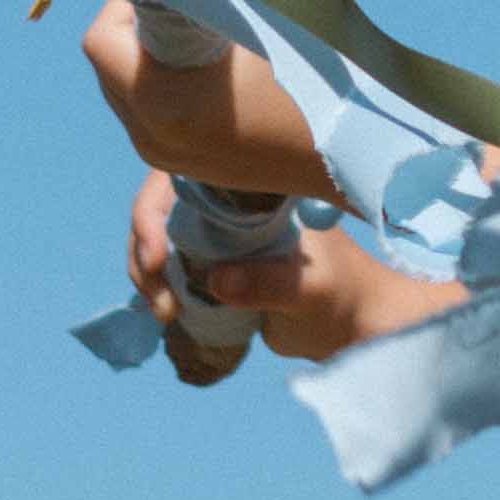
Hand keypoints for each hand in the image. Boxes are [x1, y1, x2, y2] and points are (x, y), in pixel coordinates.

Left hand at [83, 0, 324, 197]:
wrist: (344, 158)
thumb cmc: (306, 85)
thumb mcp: (255, 27)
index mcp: (160, 104)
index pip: (99, 40)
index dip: (122, 1)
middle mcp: (150, 137)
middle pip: (105, 65)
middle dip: (132, 27)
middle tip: (176, 3)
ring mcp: (162, 157)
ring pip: (121, 90)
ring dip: (143, 55)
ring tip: (191, 36)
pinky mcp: (179, 165)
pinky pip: (142, 113)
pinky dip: (157, 82)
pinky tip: (201, 69)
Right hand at [122, 171, 443, 386]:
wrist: (355, 326)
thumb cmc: (345, 295)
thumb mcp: (312, 287)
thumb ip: (269, 282)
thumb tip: (215, 280)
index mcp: (256, 188)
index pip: (188, 174)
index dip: (156, 206)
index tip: (157, 254)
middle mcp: (233, 202)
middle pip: (163, 203)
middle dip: (144, 243)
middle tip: (157, 295)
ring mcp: (221, 233)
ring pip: (161, 235)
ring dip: (147, 270)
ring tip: (163, 311)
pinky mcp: (215, 264)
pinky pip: (171, 263)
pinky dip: (158, 284)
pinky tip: (164, 310)